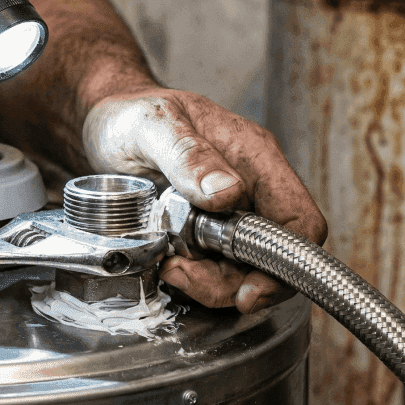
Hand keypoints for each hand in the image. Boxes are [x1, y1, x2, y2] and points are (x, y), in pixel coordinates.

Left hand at [83, 89, 326, 313]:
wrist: (104, 122)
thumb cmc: (132, 113)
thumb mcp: (153, 125)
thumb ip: (189, 156)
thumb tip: (228, 193)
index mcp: (255, 159)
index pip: (300, 220)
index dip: (286, 264)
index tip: (250, 291)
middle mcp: (252, 189)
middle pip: (272, 258)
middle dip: (233, 282)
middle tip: (185, 276)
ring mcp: (231, 214)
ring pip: (241, 271)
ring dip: (208, 282)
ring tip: (169, 266)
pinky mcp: (207, 232)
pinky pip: (214, 269)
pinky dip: (192, 276)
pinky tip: (166, 263)